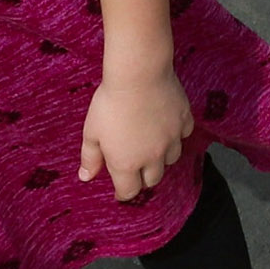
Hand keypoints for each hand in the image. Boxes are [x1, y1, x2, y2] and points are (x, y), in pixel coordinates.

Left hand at [79, 64, 193, 201]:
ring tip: (152, 148)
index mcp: (126, 163)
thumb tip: (86, 177)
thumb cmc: (110, 103)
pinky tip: (166, 126)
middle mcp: (152, 157)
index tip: (120, 190)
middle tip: (136, 169)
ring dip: (162, 159)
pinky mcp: (184, 121)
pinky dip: (176, 135)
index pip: (129, 191)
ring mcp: (172, 139)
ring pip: (171, 159)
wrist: (139, 75)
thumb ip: (90, 158)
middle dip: (143, 178)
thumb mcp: (91, 132)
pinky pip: (184, 135)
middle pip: (153, 180)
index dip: (123, 193)